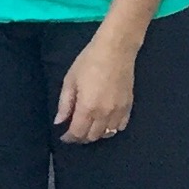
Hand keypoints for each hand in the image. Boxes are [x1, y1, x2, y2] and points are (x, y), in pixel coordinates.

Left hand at [56, 28, 139, 144]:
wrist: (116, 50)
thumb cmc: (89, 62)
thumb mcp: (70, 81)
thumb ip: (64, 104)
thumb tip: (59, 122)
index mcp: (87, 107)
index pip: (78, 133)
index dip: (70, 138)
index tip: (64, 136)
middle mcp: (104, 114)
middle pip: (92, 136)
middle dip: (81, 137)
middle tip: (74, 131)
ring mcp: (119, 111)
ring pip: (108, 134)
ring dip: (96, 134)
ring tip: (88, 127)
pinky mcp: (129, 106)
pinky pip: (121, 126)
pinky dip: (111, 128)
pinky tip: (104, 122)